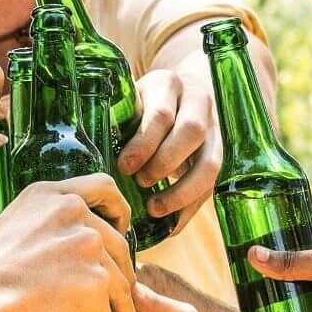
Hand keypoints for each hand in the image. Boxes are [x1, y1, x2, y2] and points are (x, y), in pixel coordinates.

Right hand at [0, 177, 137, 311]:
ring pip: (121, 284)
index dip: (120, 211)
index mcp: (54, 195)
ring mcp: (88, 247)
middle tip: (115, 295)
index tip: (121, 228)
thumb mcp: (12, 225)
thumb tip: (63, 247)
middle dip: (122, 273)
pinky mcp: (93, 285)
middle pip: (119, 245)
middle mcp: (75, 214)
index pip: (105, 188)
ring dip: (122, 309)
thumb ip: (43, 225)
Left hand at [116, 52, 219, 226]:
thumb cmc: (142, 102)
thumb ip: (116, 120)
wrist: (183, 90)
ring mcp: (215, 130)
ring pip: (210, 163)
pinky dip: (190, 208)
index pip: (161, 115)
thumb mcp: (130, 99)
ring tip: (154, 209)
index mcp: (169, 85)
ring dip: (182, 192)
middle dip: (164, 163)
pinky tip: (170, 225)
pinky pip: (211, 186)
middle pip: (191, 132)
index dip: (143, 144)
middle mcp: (198, 103)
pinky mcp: (220, 156)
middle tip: (140, 182)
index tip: (124, 167)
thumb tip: (91, 156)